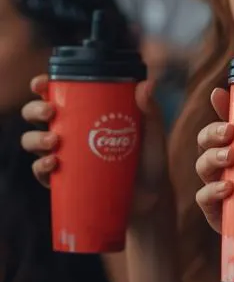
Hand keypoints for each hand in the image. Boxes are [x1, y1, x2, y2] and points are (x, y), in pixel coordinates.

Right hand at [20, 75, 171, 219]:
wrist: (150, 197)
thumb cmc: (150, 160)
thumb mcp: (152, 133)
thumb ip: (151, 110)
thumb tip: (146, 84)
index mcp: (85, 114)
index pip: (57, 94)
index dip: (42, 86)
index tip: (41, 83)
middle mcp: (70, 132)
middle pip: (37, 115)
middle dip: (35, 109)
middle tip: (50, 111)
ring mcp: (64, 156)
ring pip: (33, 141)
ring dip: (35, 138)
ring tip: (53, 141)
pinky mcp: (63, 181)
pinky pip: (42, 172)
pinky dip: (41, 167)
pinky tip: (54, 162)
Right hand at [194, 87, 233, 281]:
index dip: (224, 108)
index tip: (220, 92)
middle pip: (212, 144)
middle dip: (212, 132)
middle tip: (231, 131)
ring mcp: (231, 196)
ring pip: (204, 168)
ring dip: (210, 158)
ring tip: (231, 157)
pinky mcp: (228, 222)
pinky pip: (207, 203)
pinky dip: (211, 192)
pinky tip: (228, 187)